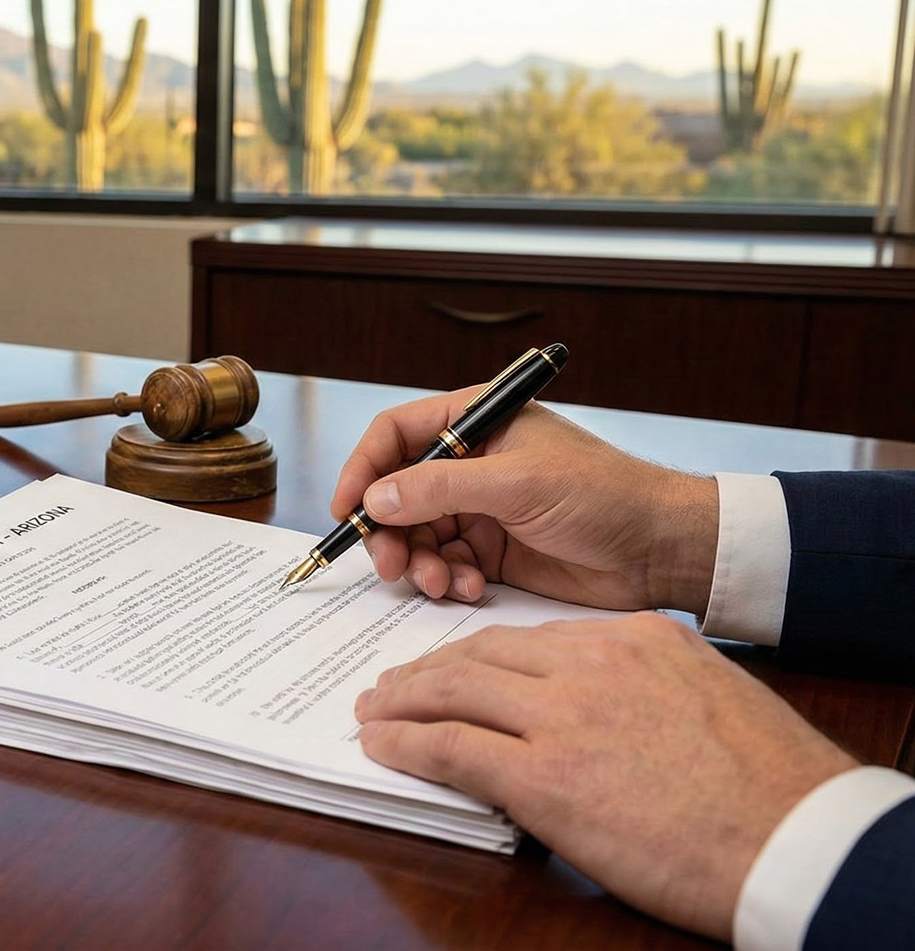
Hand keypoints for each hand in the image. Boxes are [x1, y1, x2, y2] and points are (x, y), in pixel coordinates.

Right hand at [329, 392, 716, 612]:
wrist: (662, 550)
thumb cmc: (606, 495)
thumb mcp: (517, 483)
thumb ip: (440, 488)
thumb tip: (377, 497)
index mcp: (479, 423)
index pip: (398, 434)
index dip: (364, 468)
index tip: (348, 510)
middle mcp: (472, 463)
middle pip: (398, 491)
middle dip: (391, 531)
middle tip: (393, 564)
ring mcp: (481, 509)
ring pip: (418, 535)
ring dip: (420, 562)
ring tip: (440, 582)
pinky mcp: (492, 552)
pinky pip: (444, 565)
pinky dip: (446, 580)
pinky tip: (467, 589)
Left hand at [354, 612, 856, 941]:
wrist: (794, 839)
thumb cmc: (768, 786)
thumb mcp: (709, 698)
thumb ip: (650, 685)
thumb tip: (606, 702)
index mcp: (636, 640)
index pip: (532, 639)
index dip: (479, 656)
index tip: (453, 668)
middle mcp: (592, 664)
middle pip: (482, 655)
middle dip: (428, 670)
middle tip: (394, 685)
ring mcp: (564, 716)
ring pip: (454, 690)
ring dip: (402, 699)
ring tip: (375, 710)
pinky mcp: (542, 776)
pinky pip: (448, 745)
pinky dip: (403, 741)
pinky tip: (380, 744)